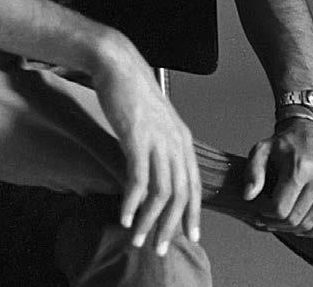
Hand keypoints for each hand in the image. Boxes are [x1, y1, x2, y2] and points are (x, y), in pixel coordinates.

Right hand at [92, 34, 200, 254]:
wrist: (118, 64)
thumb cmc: (132, 90)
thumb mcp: (156, 119)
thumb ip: (161, 142)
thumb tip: (158, 167)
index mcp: (182, 138)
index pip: (193, 184)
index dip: (193, 213)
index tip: (190, 235)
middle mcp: (174, 142)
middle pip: (180, 195)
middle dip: (170, 226)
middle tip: (158, 247)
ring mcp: (157, 141)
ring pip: (160, 193)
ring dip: (148, 221)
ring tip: (138, 239)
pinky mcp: (136, 138)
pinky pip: (138, 180)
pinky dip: (132, 203)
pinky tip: (124, 217)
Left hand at [243, 118, 312, 236]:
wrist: (311, 132)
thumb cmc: (284, 143)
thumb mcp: (262, 149)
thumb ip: (253, 171)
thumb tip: (248, 196)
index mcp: (299, 167)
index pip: (280, 208)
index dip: (265, 214)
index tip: (258, 209)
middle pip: (295, 219)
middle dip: (276, 223)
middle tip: (266, 219)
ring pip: (310, 224)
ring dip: (292, 229)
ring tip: (280, 221)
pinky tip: (300, 225)